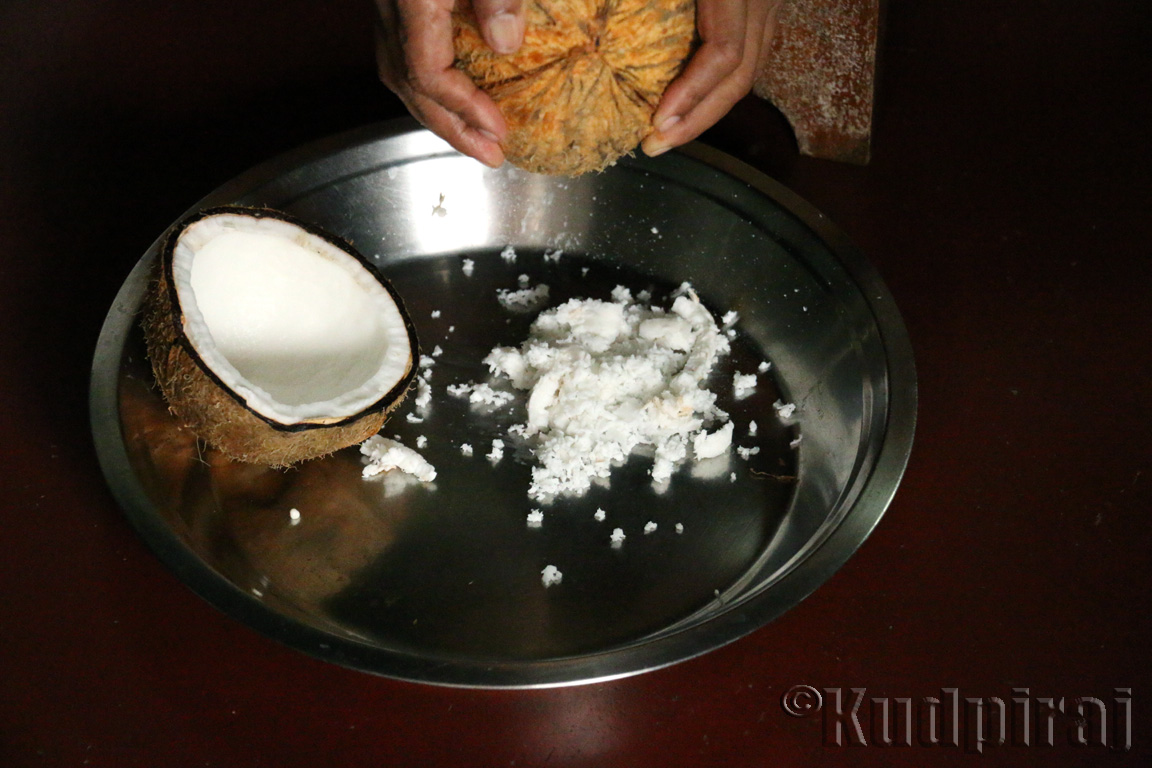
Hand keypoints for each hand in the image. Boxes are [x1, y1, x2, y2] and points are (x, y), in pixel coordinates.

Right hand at [373, 0, 527, 166]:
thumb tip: (507, 43)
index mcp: (410, 0)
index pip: (427, 74)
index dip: (463, 109)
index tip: (498, 131)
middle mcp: (388, 8)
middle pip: (408, 84)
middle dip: (450, 129)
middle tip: (488, 154)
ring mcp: (385, 4)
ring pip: (398, 72)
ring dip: (436, 110)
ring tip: (472, 135)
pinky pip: (402, 51)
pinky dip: (428, 81)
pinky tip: (453, 92)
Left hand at [641, 0, 782, 156]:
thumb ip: (642, 7)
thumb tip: (608, 37)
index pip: (724, 53)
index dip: (692, 93)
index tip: (657, 123)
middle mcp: (763, 0)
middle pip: (741, 75)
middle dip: (698, 119)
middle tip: (656, 145)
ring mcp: (770, 5)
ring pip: (749, 71)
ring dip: (708, 109)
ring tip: (669, 134)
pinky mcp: (765, 8)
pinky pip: (748, 55)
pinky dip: (717, 86)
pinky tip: (689, 104)